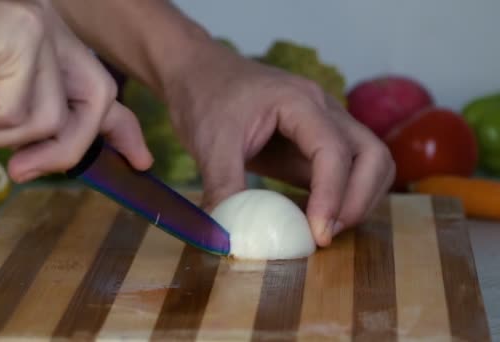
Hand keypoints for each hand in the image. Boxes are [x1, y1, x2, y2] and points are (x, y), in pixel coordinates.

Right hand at [0, 0, 151, 181]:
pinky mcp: (17, 28)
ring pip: (49, 116)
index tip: (139, 158)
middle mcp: (45, 22)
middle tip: (23, 170)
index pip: (97, 85)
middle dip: (66, 147)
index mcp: (40, 38)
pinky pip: (16, 107)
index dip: (122, 127)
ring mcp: (34, 21)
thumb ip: (23, 121)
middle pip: (98, 98)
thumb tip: (52, 149)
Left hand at [164, 44, 394, 246]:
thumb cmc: (206, 96)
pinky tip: (310, 219)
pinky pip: (345, 173)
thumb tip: (231, 236)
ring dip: (357, 201)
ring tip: (322, 230)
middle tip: (324, 235)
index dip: (332, 195)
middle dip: (358, 201)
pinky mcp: (314, 145)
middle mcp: (323, 110)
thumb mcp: (209, 143)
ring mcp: (324, 126)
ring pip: (370, 164)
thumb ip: (223, 188)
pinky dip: (340, 200)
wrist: (200, 74)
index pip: (334, 150)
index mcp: (299, 101)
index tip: (317, 233)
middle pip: (373, 155)